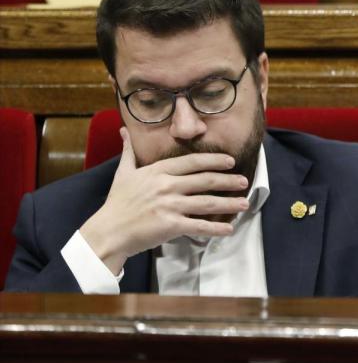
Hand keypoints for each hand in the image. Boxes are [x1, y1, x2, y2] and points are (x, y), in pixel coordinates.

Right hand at [79, 127, 249, 273]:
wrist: (108, 231)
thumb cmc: (117, 203)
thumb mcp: (123, 173)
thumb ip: (129, 151)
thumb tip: (124, 130)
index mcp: (157, 171)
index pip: (192, 162)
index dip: (214, 160)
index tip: (230, 161)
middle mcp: (166, 185)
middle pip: (205, 180)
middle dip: (228, 180)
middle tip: (244, 181)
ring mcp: (169, 205)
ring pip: (207, 202)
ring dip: (229, 203)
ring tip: (245, 203)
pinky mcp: (170, 225)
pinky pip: (199, 226)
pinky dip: (216, 229)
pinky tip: (229, 229)